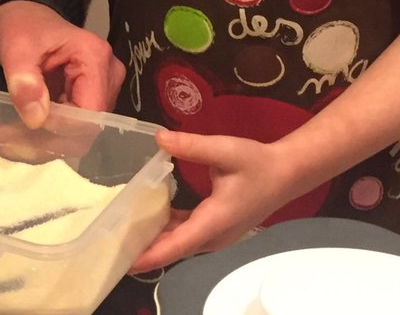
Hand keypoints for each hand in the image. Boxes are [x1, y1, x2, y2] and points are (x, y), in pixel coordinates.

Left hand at [0, 0, 124, 127]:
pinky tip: (26, 128)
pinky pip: (77, 124)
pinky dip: (51, 131)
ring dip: (48, 138)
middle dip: (50, 139)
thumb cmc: (23, 27)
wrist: (27, 16)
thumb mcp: (16, 49)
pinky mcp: (94, 95)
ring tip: (11, 135)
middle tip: (9, 141)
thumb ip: (24, 80)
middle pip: (87, 125)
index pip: (89, 113)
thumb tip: (35, 120)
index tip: (25, 134)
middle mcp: (109, 74)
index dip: (60, 129)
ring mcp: (105, 86)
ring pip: (82, 130)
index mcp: (95, 58)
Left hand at [131, 128, 297, 270]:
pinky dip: (170, 230)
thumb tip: (159, 138)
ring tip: (125, 232)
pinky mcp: (218, 227)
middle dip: (146, 249)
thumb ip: (191, 145)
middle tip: (114, 244)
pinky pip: (189, 234)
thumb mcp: (223, 149)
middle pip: (176, 248)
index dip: (152, 255)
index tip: (127, 262)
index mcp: (215, 221)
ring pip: (182, 242)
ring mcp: (217, 234)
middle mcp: (215, 235)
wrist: (285, 173)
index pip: (179, 244)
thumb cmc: (256, 163)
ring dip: (157, 240)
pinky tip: (152, 218)